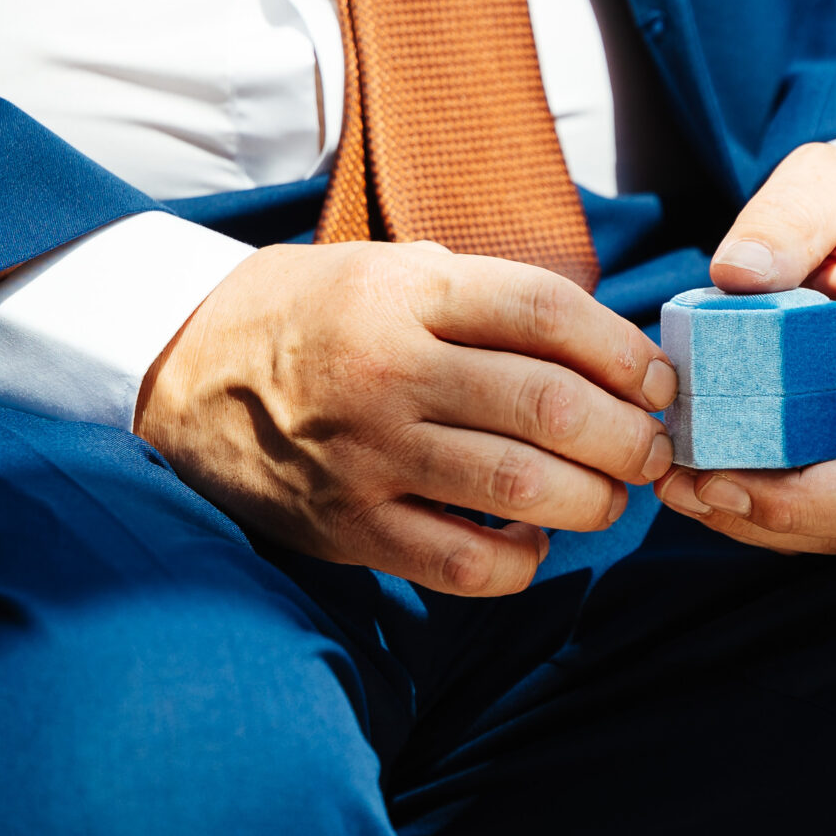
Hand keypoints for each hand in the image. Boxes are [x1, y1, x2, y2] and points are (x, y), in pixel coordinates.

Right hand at [137, 242, 677, 595]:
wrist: (178, 372)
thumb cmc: (313, 316)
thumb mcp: (391, 269)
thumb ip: (490, 301)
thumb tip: (614, 355)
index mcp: (405, 292)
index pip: (548, 314)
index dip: (624, 352)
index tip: (657, 380)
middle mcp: (388, 371)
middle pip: (551, 408)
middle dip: (629, 437)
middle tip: (649, 448)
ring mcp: (366, 456)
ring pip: (523, 492)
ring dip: (594, 502)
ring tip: (607, 495)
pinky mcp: (347, 529)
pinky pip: (466, 566)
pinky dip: (521, 562)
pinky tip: (530, 541)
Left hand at [656, 144, 835, 553]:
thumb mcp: (827, 186)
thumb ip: (790, 219)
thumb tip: (736, 275)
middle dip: (805, 507)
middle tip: (713, 486)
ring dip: (765, 521)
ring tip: (682, 490)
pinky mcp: (834, 458)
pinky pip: (801, 508)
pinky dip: (746, 509)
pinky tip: (687, 483)